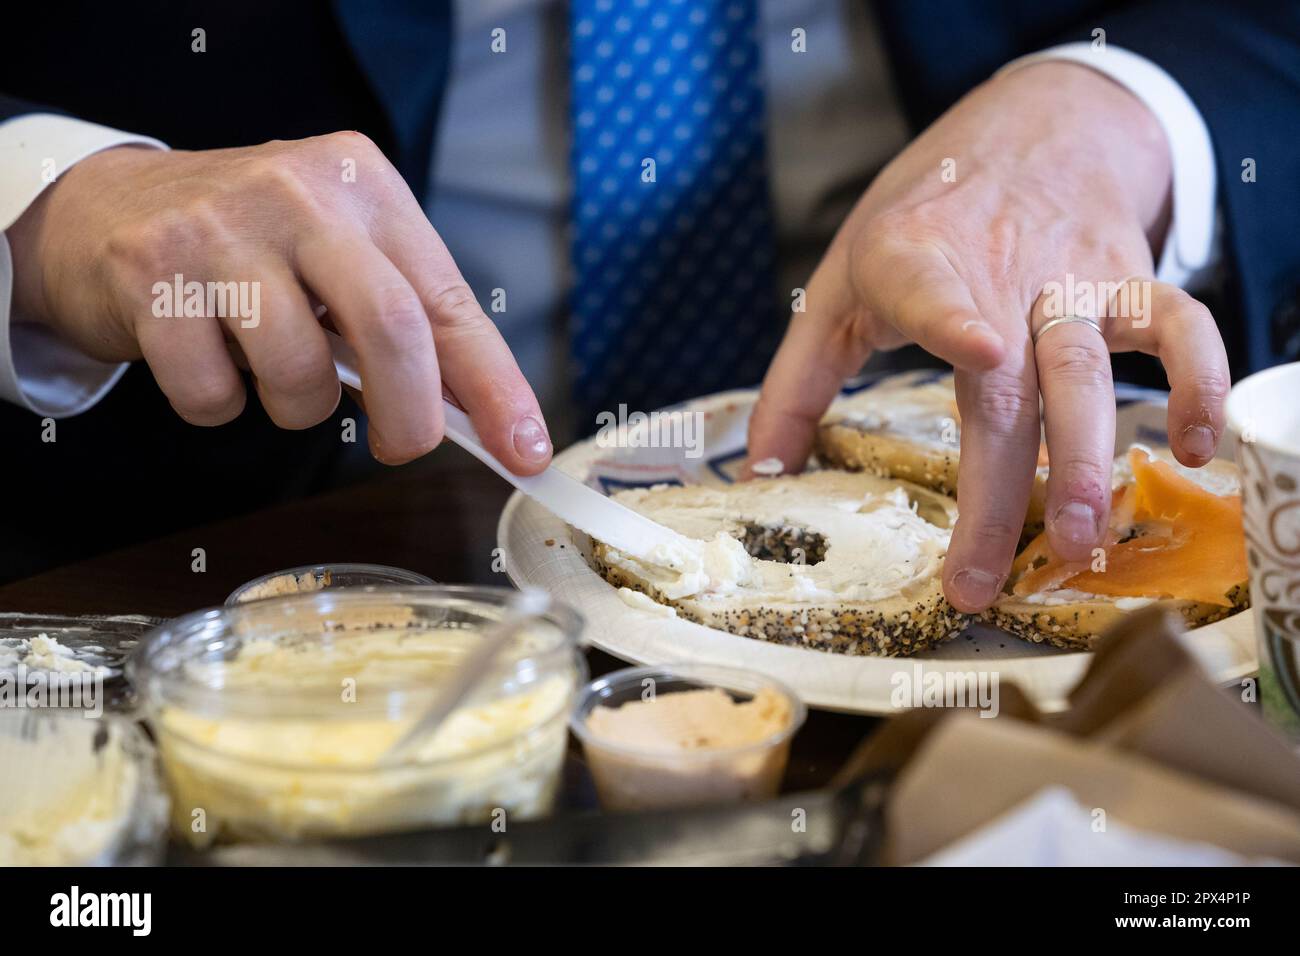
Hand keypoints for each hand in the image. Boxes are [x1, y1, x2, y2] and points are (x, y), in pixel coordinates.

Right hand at [5, 134, 551, 470]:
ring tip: (272, 369)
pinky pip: (212, 394)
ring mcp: (220, 231)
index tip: (525, 451)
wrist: (107, 209)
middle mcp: (299, 194)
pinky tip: (207, 359)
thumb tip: (480, 416)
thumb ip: (407, 320)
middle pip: (391, 326)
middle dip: (409, 413)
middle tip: (402, 446)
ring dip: (297, 408)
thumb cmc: (252, 247)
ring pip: (298, 371)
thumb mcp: (341, 256)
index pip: (450, 302)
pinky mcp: (151, 276)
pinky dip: (219, 406)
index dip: (495, 386)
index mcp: (365, 187)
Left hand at [747, 62, 1229, 611]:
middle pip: (1007, 388)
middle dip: (1000, 488)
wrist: (1029, 131)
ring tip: (1084, 542)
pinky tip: (1198, 445)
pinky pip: (1179, 327)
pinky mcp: (1127, 282)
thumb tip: (760, 474)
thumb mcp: (837, 286)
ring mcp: (1069, 281)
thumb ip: (795, 381)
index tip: (979, 347)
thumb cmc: (921, 220)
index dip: (951, 318)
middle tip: (985, 577)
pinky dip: (1201, 379)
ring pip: (1087, 372)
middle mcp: (998, 275)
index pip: (928, 288)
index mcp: (911, 263)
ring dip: (1087, 459)